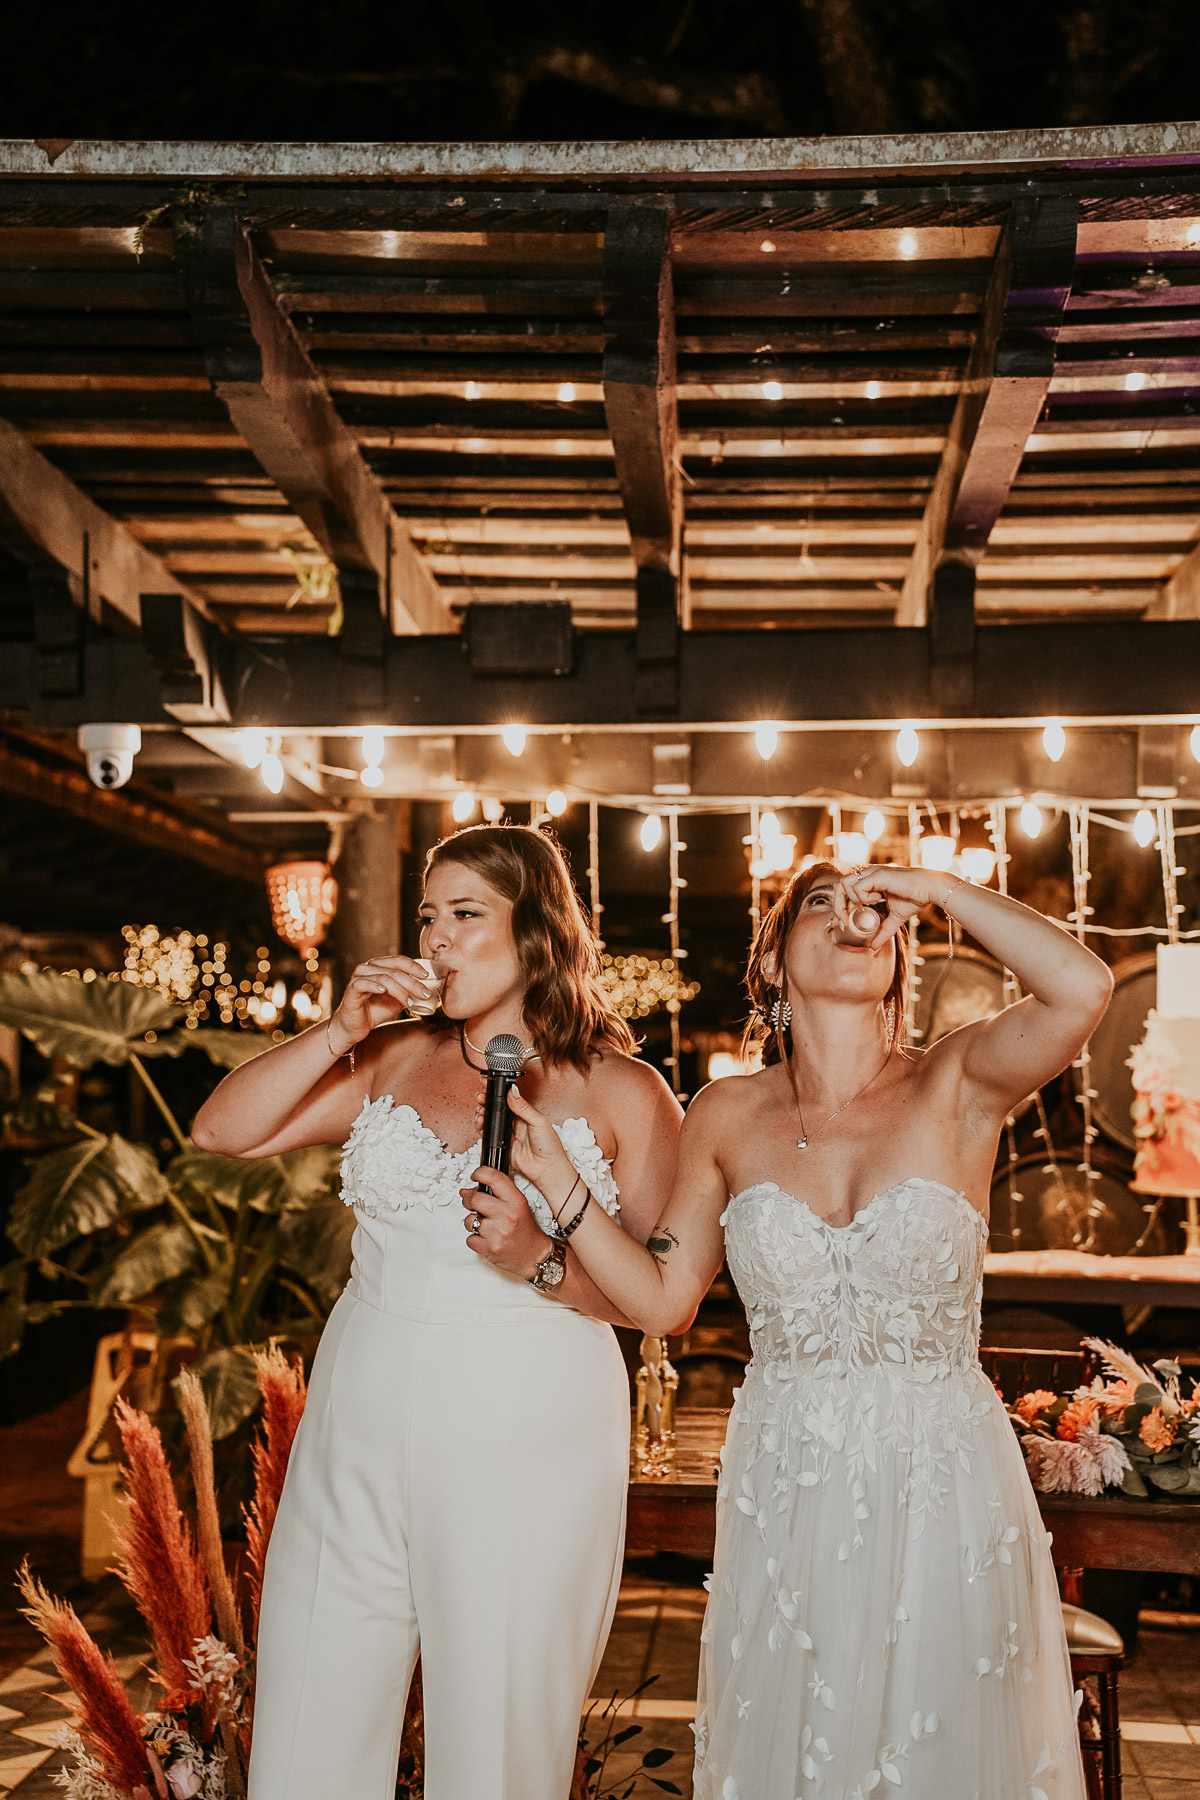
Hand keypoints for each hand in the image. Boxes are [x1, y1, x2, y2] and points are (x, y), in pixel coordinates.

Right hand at [326, 955, 438, 1053]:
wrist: (355, 1027)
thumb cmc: (375, 1010)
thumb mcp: (397, 999)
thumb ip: (408, 990)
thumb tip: (429, 987)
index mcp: (379, 966)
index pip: (399, 960)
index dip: (414, 966)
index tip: (427, 976)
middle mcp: (368, 968)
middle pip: (394, 970)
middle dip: (412, 982)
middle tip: (425, 993)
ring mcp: (358, 978)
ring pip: (383, 977)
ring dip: (400, 990)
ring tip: (410, 1002)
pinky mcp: (351, 990)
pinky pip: (363, 984)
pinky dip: (375, 986)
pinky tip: (384, 991)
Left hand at [460, 1168, 554, 1280]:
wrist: (534, 1255)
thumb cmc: (526, 1230)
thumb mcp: (518, 1205)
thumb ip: (497, 1195)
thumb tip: (468, 1191)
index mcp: (516, 1201)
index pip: (494, 1178)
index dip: (480, 1173)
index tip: (475, 1176)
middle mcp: (507, 1215)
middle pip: (475, 1199)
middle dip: (469, 1200)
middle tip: (471, 1202)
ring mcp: (497, 1233)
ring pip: (469, 1220)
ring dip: (472, 1222)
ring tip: (484, 1225)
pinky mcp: (490, 1248)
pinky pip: (470, 1239)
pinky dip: (475, 1239)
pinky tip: (485, 1238)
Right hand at [471, 1082, 579, 1200]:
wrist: (546, 1168)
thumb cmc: (549, 1146)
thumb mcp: (538, 1121)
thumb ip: (523, 1107)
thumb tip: (513, 1091)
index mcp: (524, 1113)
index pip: (509, 1098)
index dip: (498, 1091)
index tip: (489, 1083)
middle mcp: (514, 1122)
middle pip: (497, 1108)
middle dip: (486, 1100)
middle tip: (480, 1095)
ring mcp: (507, 1133)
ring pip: (490, 1119)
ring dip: (483, 1112)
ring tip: (480, 1108)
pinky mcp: (501, 1144)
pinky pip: (488, 1134)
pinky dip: (482, 1126)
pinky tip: (481, 1121)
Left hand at [835, 864, 947, 949]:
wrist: (932, 889)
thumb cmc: (916, 897)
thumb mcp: (895, 918)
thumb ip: (883, 931)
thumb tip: (874, 947)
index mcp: (871, 881)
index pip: (845, 891)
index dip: (838, 907)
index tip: (838, 924)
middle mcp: (869, 874)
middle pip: (839, 886)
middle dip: (838, 906)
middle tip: (844, 923)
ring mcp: (873, 872)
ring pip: (844, 883)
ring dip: (849, 901)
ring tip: (863, 909)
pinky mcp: (878, 875)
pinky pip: (858, 887)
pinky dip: (863, 897)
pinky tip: (877, 900)